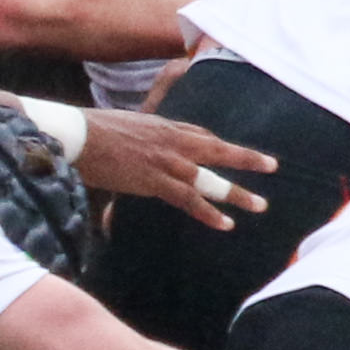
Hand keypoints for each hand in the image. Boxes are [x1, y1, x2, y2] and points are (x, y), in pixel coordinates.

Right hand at [73, 109, 273, 229]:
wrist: (77, 135)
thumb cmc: (90, 132)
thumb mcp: (122, 127)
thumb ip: (135, 139)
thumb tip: (131, 151)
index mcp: (163, 125)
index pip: (200, 133)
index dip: (218, 144)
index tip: (232, 151)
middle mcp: (172, 140)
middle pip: (218, 148)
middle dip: (247, 158)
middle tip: (272, 165)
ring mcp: (166, 161)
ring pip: (211, 178)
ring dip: (237, 193)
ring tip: (260, 205)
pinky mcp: (155, 180)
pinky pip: (189, 200)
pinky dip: (208, 213)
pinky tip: (226, 224)